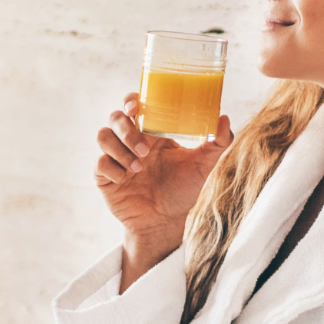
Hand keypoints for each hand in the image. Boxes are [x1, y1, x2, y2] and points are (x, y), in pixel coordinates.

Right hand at [95, 93, 233, 282]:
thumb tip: (224, 118)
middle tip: (144, 150)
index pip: (135, 106)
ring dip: (119, 149)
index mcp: (152, 133)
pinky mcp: (105, 177)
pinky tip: (125, 180)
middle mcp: (131, 141)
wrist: (165, 222)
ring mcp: (116, 158)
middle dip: (126, 130)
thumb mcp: (203, 166)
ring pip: (103, 136)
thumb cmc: (182, 191)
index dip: (131, 101)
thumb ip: (217, 143)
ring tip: (137, 168)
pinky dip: (112, 169)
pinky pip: (99, 163)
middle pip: (115, 117)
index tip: (137, 107)